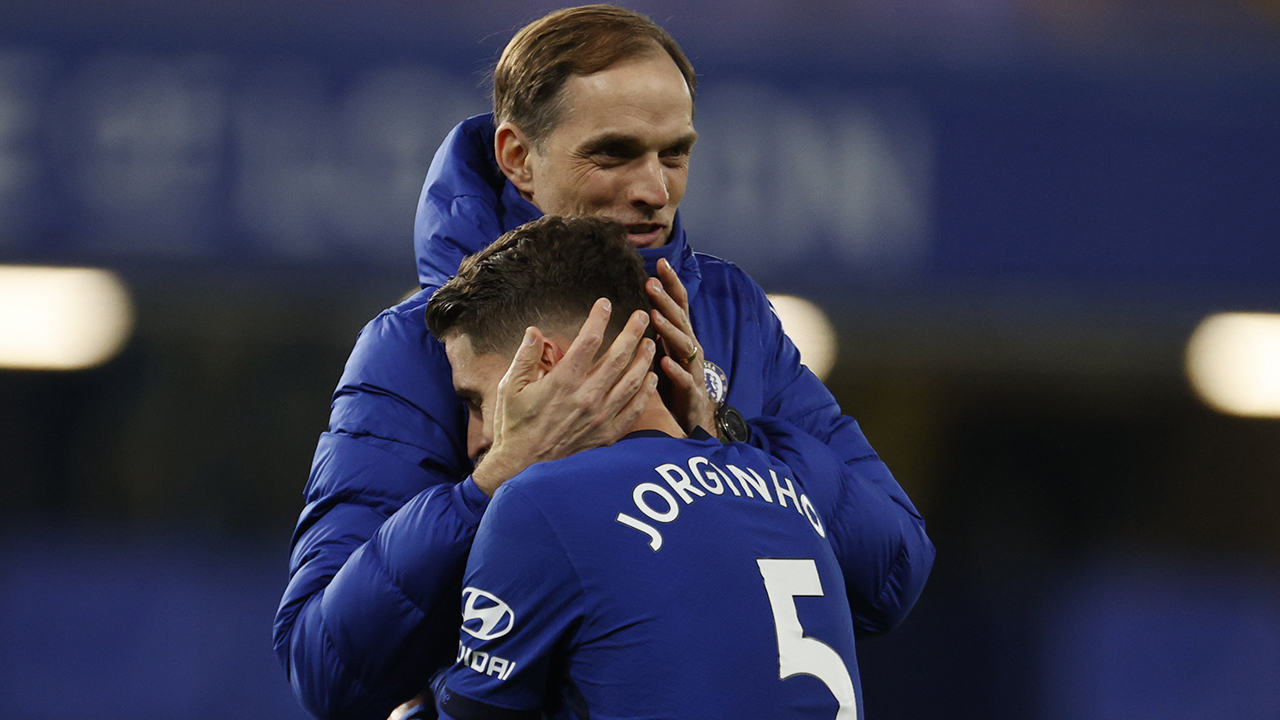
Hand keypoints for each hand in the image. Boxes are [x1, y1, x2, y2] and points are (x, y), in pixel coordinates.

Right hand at [471, 299, 657, 494]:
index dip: (598, 318)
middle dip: (632, 332)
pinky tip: (651, 379)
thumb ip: (524, 357)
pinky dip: (645, 393)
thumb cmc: (514, 426)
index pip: (588, 341)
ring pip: (631, 382)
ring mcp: (599, 417)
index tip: (604, 303)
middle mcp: (586, 396)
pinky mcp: (606, 435)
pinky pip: (633, 411)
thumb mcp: (509, 388)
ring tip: (650, 343)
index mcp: (562, 381)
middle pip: (618, 357)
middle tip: (641, 316)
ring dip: (643, 359)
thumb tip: (533, 330)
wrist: (522, 467)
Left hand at [647, 258, 717, 437]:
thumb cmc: (674, 379)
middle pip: (680, 320)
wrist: (696, 415)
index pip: (679, 305)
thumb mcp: (664, 349)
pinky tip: (663, 362)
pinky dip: (674, 370)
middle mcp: (690, 348)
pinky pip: (683, 379)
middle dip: (665, 301)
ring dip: (669, 330)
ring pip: (683, 345)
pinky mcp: (690, 391)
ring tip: (654, 317)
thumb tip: (636, 303)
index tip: (659, 263)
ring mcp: (692, 368)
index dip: (671, 284)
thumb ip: (656, 329)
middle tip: (651, 283)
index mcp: (682, 336)